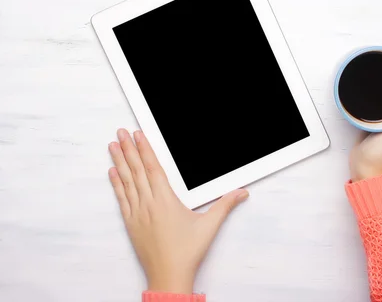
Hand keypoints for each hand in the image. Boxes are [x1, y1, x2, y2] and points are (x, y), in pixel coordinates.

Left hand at [108, 129, 247, 293]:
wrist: (169, 276)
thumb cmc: (187, 252)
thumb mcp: (209, 225)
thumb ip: (225, 205)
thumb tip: (241, 192)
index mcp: (166, 200)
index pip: (153, 168)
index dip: (145, 149)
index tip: (138, 134)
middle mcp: (148, 204)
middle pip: (137, 170)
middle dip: (128, 148)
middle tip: (121, 132)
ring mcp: (137, 213)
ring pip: (126, 181)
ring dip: (119, 161)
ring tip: (113, 145)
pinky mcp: (131, 224)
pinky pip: (121, 198)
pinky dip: (116, 184)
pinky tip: (112, 173)